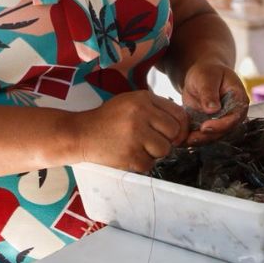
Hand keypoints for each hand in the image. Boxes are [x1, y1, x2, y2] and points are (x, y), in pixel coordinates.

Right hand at [70, 90, 188, 173]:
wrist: (81, 134)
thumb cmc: (108, 119)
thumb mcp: (130, 102)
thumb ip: (154, 108)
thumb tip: (182, 124)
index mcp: (143, 98)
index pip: (178, 113)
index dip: (180, 127)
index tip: (173, 134)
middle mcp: (140, 114)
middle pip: (174, 133)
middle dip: (166, 140)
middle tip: (150, 141)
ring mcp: (135, 135)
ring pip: (164, 150)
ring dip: (154, 153)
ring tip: (138, 147)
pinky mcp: (130, 155)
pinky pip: (150, 164)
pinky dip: (141, 163)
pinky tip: (128, 155)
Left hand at [181, 61, 247, 145]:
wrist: (200, 76)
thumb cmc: (208, 72)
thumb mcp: (207, 77)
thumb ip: (210, 92)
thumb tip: (213, 109)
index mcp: (239, 100)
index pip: (235, 117)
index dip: (221, 125)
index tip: (206, 126)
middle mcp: (232, 115)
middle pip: (223, 131)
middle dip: (207, 136)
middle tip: (191, 138)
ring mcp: (220, 122)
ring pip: (212, 136)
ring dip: (198, 140)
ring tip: (183, 140)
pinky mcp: (208, 126)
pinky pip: (201, 135)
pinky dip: (191, 138)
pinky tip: (179, 139)